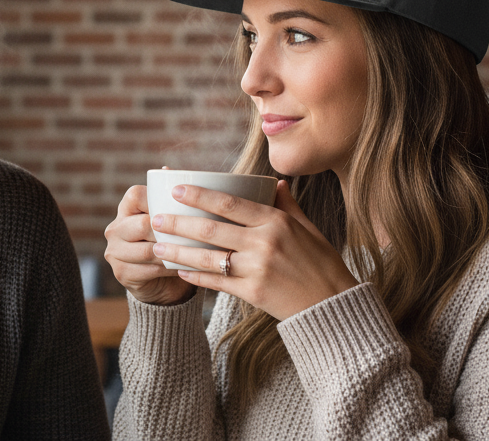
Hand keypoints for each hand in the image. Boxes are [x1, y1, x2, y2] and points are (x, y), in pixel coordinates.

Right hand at [104, 185, 197, 305]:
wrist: (162, 281)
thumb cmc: (169, 241)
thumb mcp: (170, 217)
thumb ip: (169, 196)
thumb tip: (167, 169)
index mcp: (125, 208)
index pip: (136, 195)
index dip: (158, 201)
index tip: (181, 208)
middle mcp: (115, 228)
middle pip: (142, 225)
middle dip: (168, 231)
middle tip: (192, 234)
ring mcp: (114, 251)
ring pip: (146, 250)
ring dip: (171, 252)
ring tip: (191, 252)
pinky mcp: (121, 273)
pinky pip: (148, 270)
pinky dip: (168, 269)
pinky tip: (182, 267)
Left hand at [149, 181, 357, 320]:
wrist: (333, 306)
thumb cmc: (322, 264)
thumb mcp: (308, 228)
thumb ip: (287, 205)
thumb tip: (275, 182)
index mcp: (275, 221)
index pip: (229, 203)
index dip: (200, 195)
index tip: (177, 190)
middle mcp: (263, 242)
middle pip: (212, 229)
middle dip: (180, 223)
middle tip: (155, 217)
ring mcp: (256, 269)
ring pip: (208, 257)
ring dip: (179, 250)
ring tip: (157, 245)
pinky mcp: (252, 293)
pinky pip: (217, 282)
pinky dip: (196, 276)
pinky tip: (179, 270)